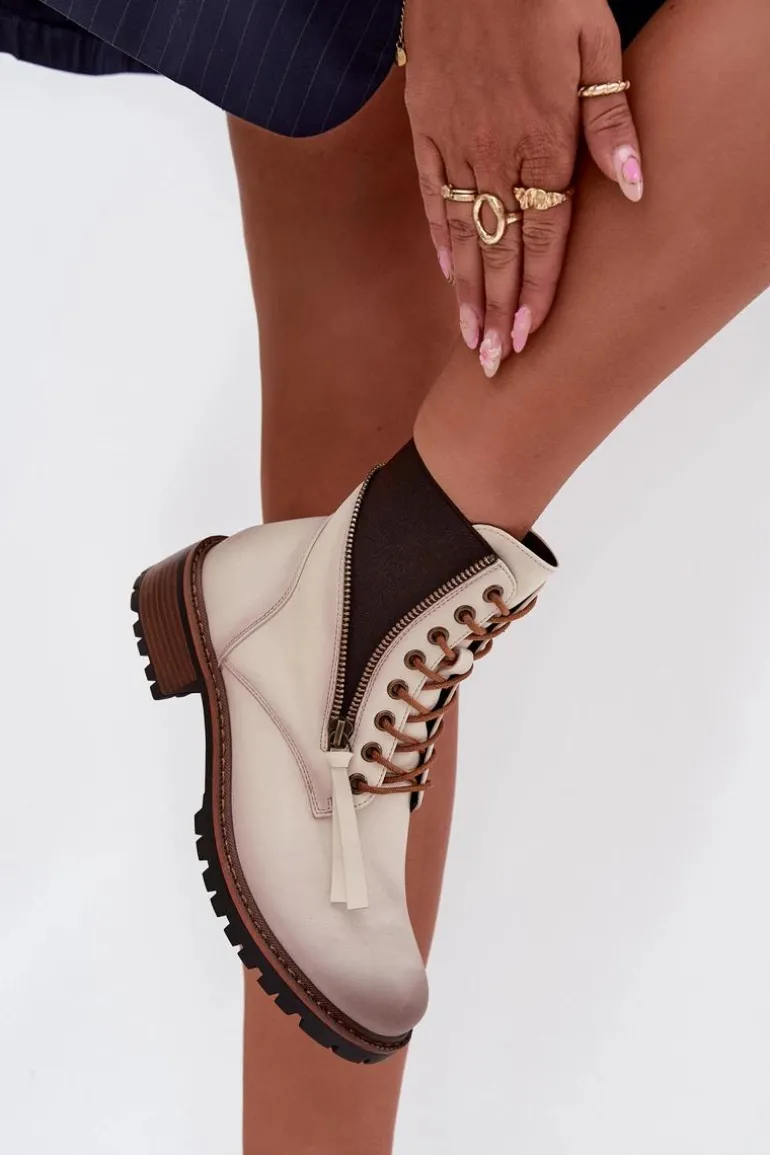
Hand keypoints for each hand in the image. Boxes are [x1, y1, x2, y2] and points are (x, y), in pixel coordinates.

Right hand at [404, 0, 642, 375]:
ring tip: (470, 338)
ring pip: (461, 234)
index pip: (543, 233)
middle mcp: (494, 152)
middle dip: (499, 311)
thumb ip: (610, 116)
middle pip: (499, 248)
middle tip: (493, 364)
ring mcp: (454, 143)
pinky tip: (447, 273)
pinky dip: (438, 238)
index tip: (531, 338)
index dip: (539, 289)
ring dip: (467, 291)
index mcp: (542, 137)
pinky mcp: (425, 127)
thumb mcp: (596, 39)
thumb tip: (633, 183)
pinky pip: (430, 196)